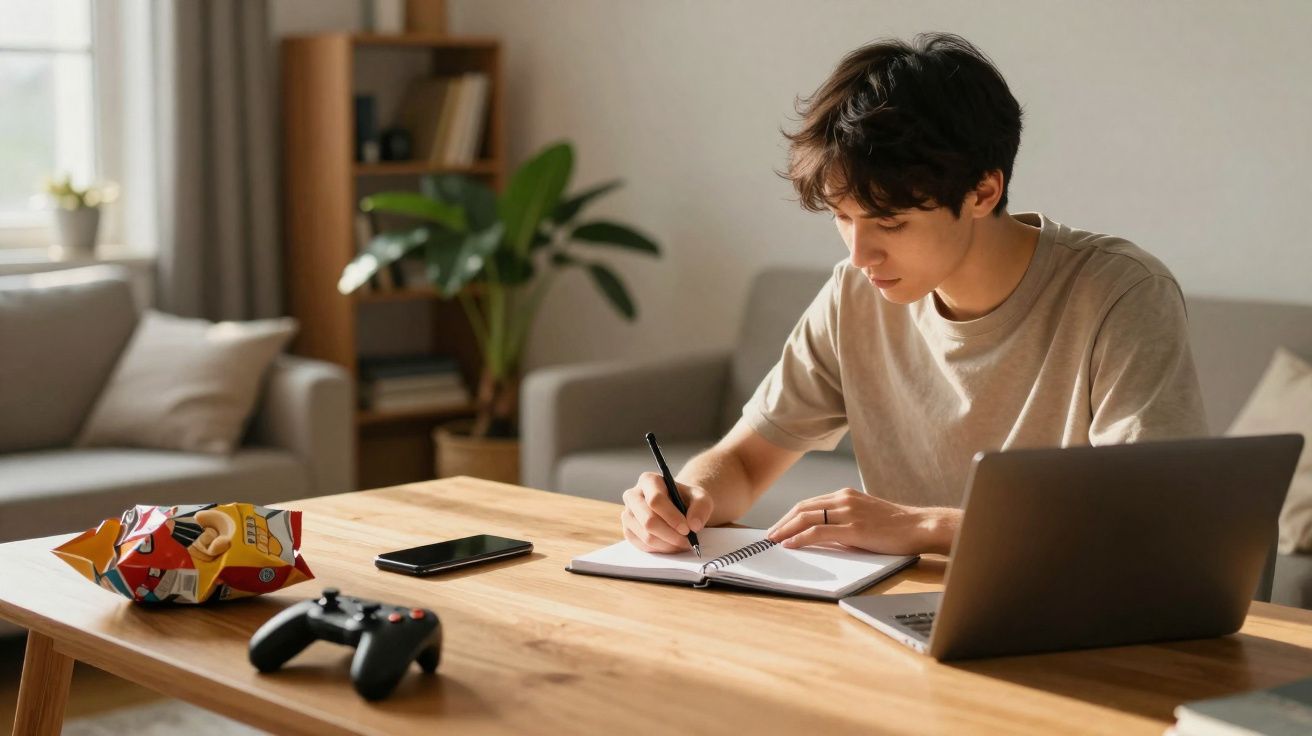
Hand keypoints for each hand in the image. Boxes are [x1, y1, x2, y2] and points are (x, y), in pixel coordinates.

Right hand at [620, 472, 713, 553]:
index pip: (655, 500)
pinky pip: (643, 546)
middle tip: (688, 541)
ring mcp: (627, 514)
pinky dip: (661, 549)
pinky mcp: (628, 531)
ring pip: (646, 536)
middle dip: (670, 534)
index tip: (687, 529)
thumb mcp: (701, 498)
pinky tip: (672, 545)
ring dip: (668, 544)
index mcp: (648, 480)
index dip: (672, 517)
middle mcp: (633, 495)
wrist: (678, 508)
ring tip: (683, 543)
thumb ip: (701, 507)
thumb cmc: (687, 500)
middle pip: (648, 520)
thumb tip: (694, 525)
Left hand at [765, 488, 955, 555]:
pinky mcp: (853, 528)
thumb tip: (824, 534)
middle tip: (769, 535)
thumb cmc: (896, 526)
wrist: (920, 526)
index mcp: (846, 495)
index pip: (809, 503)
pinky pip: (818, 531)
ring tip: (774, 541)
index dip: (790, 515)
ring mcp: (848, 512)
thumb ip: (845, 520)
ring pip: (806, 518)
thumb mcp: (866, 516)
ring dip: (786, 530)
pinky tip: (790, 545)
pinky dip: (800, 537)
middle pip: (802, 508)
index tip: (779, 527)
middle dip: (783, 522)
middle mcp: (844, 499)